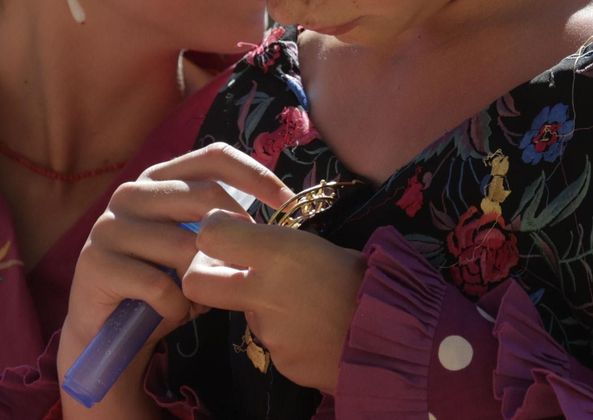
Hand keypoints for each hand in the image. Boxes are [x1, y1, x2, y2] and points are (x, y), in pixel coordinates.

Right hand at [58, 144, 294, 417]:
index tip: (287, 202)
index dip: (255, 174)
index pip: (213, 157)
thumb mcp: (196, 244)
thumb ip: (223, 222)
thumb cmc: (163, 281)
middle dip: (235, 236)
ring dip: (204, 281)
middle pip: (204, 197)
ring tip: (202, 298)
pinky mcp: (96, 263)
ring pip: (184, 246)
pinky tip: (174, 313)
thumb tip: (279, 210)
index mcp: (159, 179)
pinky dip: (177, 306)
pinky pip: (159, 285)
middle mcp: (131, 193)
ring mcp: (109, 226)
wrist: (108, 328)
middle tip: (243, 267)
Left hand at [182, 211, 367, 393]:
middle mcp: (263, 292)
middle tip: (232, 269)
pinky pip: (271, 340)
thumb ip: (280, 246)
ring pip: (243, 311)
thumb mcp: (324, 246)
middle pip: (197, 280)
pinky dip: (286, 331)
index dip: (216, 231)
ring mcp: (268, 332)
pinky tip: (315, 327)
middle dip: (204, 272)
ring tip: (306, 302)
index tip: (234, 231)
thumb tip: (255, 245)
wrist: (395, 338)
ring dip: (262, 304)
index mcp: (280, 253)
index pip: (211, 234)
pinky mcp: (279, 361)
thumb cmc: (368, 279)